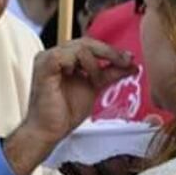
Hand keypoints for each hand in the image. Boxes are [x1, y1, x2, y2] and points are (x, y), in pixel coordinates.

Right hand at [3, 39, 135, 174]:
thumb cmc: (64, 113)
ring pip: (80, 47)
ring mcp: (47, 58)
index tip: (129, 59)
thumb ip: (108, 74)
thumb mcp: (93, 88)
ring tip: (95, 81)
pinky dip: (81, 65)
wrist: (49, 131)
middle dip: (109, 53)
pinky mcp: (45, 65)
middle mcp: (54, 54)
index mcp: (63, 58)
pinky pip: (67, 55)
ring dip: (95, 64)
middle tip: (126, 62)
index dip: (110, 51)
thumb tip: (130, 65)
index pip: (90, 45)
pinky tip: (84, 78)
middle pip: (86, 42)